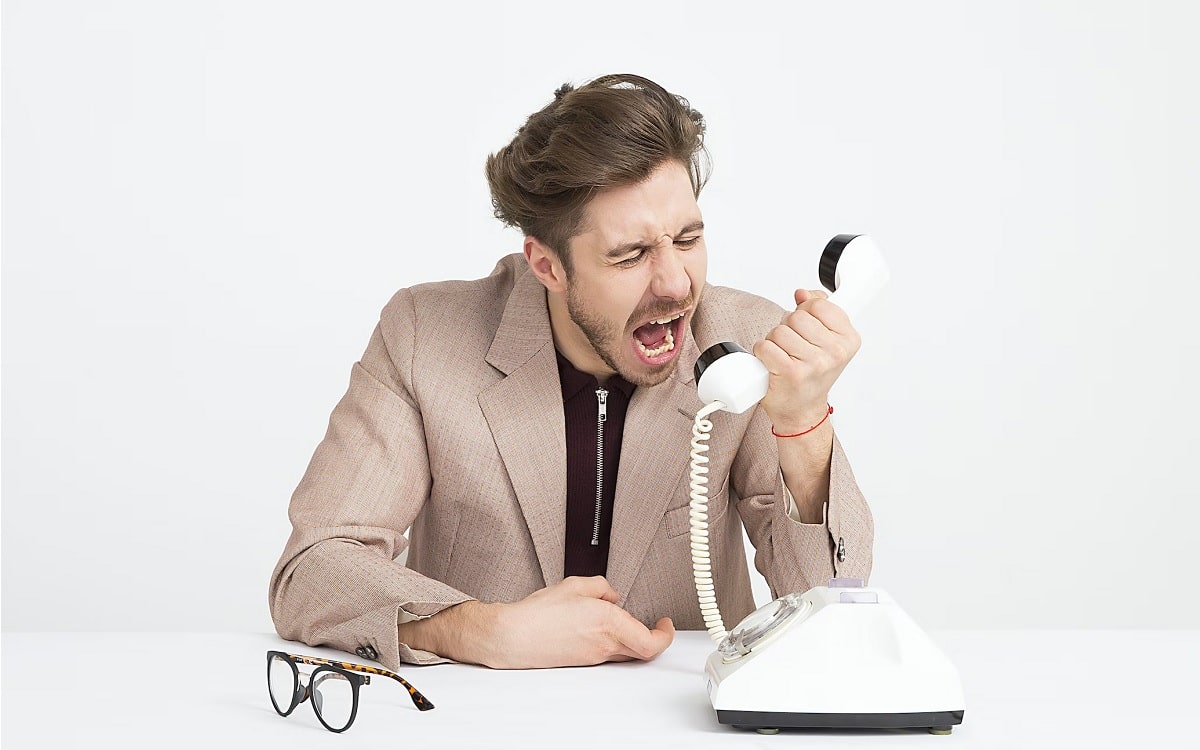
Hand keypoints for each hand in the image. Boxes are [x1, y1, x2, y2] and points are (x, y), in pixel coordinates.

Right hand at [401, 576, 674, 668]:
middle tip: (655, 624)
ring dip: (632, 637)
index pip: (651, 641)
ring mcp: (595, 656)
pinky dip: (613, 641)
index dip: (665, 635)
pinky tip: (600, 627)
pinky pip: (609, 653)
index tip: (666, 623)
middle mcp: (605, 644)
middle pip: (642, 650)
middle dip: (652, 636)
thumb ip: (602, 587)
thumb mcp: (575, 585)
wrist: (514, 636)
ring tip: (622, 619)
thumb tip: (612, 595)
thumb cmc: (538, 613)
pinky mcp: (583, 661)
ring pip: (626, 652)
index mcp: (608, 623)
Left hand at [752, 289, 860, 433]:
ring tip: (783, 356)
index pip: (819, 304)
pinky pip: (765, 346)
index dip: (806, 311)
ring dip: (774, 341)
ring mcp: (814, 363)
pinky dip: (762, 353)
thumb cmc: (812, 374)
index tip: (808, 327)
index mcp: (848, 340)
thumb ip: (818, 310)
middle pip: (796, 317)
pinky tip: (772, 363)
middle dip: (788, 327)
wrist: (802, 410)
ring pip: (779, 331)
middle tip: (793, 346)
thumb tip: (802, 293)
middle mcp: (835, 352)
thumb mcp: (826, 340)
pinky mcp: (791, 373)